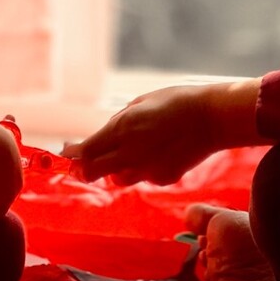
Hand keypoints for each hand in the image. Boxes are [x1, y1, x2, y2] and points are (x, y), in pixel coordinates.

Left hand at [73, 83, 246, 185]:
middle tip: (80, 163)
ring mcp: (148, 169)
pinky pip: (143, 177)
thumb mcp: (139, 104)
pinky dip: (142, 169)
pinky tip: (156, 153)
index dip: (73, 154)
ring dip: (114, 169)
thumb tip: (102, 137)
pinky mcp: (164, 179)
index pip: (86, 152)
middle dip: (83, 168)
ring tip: (128, 151)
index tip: (67, 152)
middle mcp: (132, 153)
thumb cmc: (174, 102)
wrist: (212, 117)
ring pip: (118, 178)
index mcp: (123, 129)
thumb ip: (118, 124)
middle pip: (93, 172)